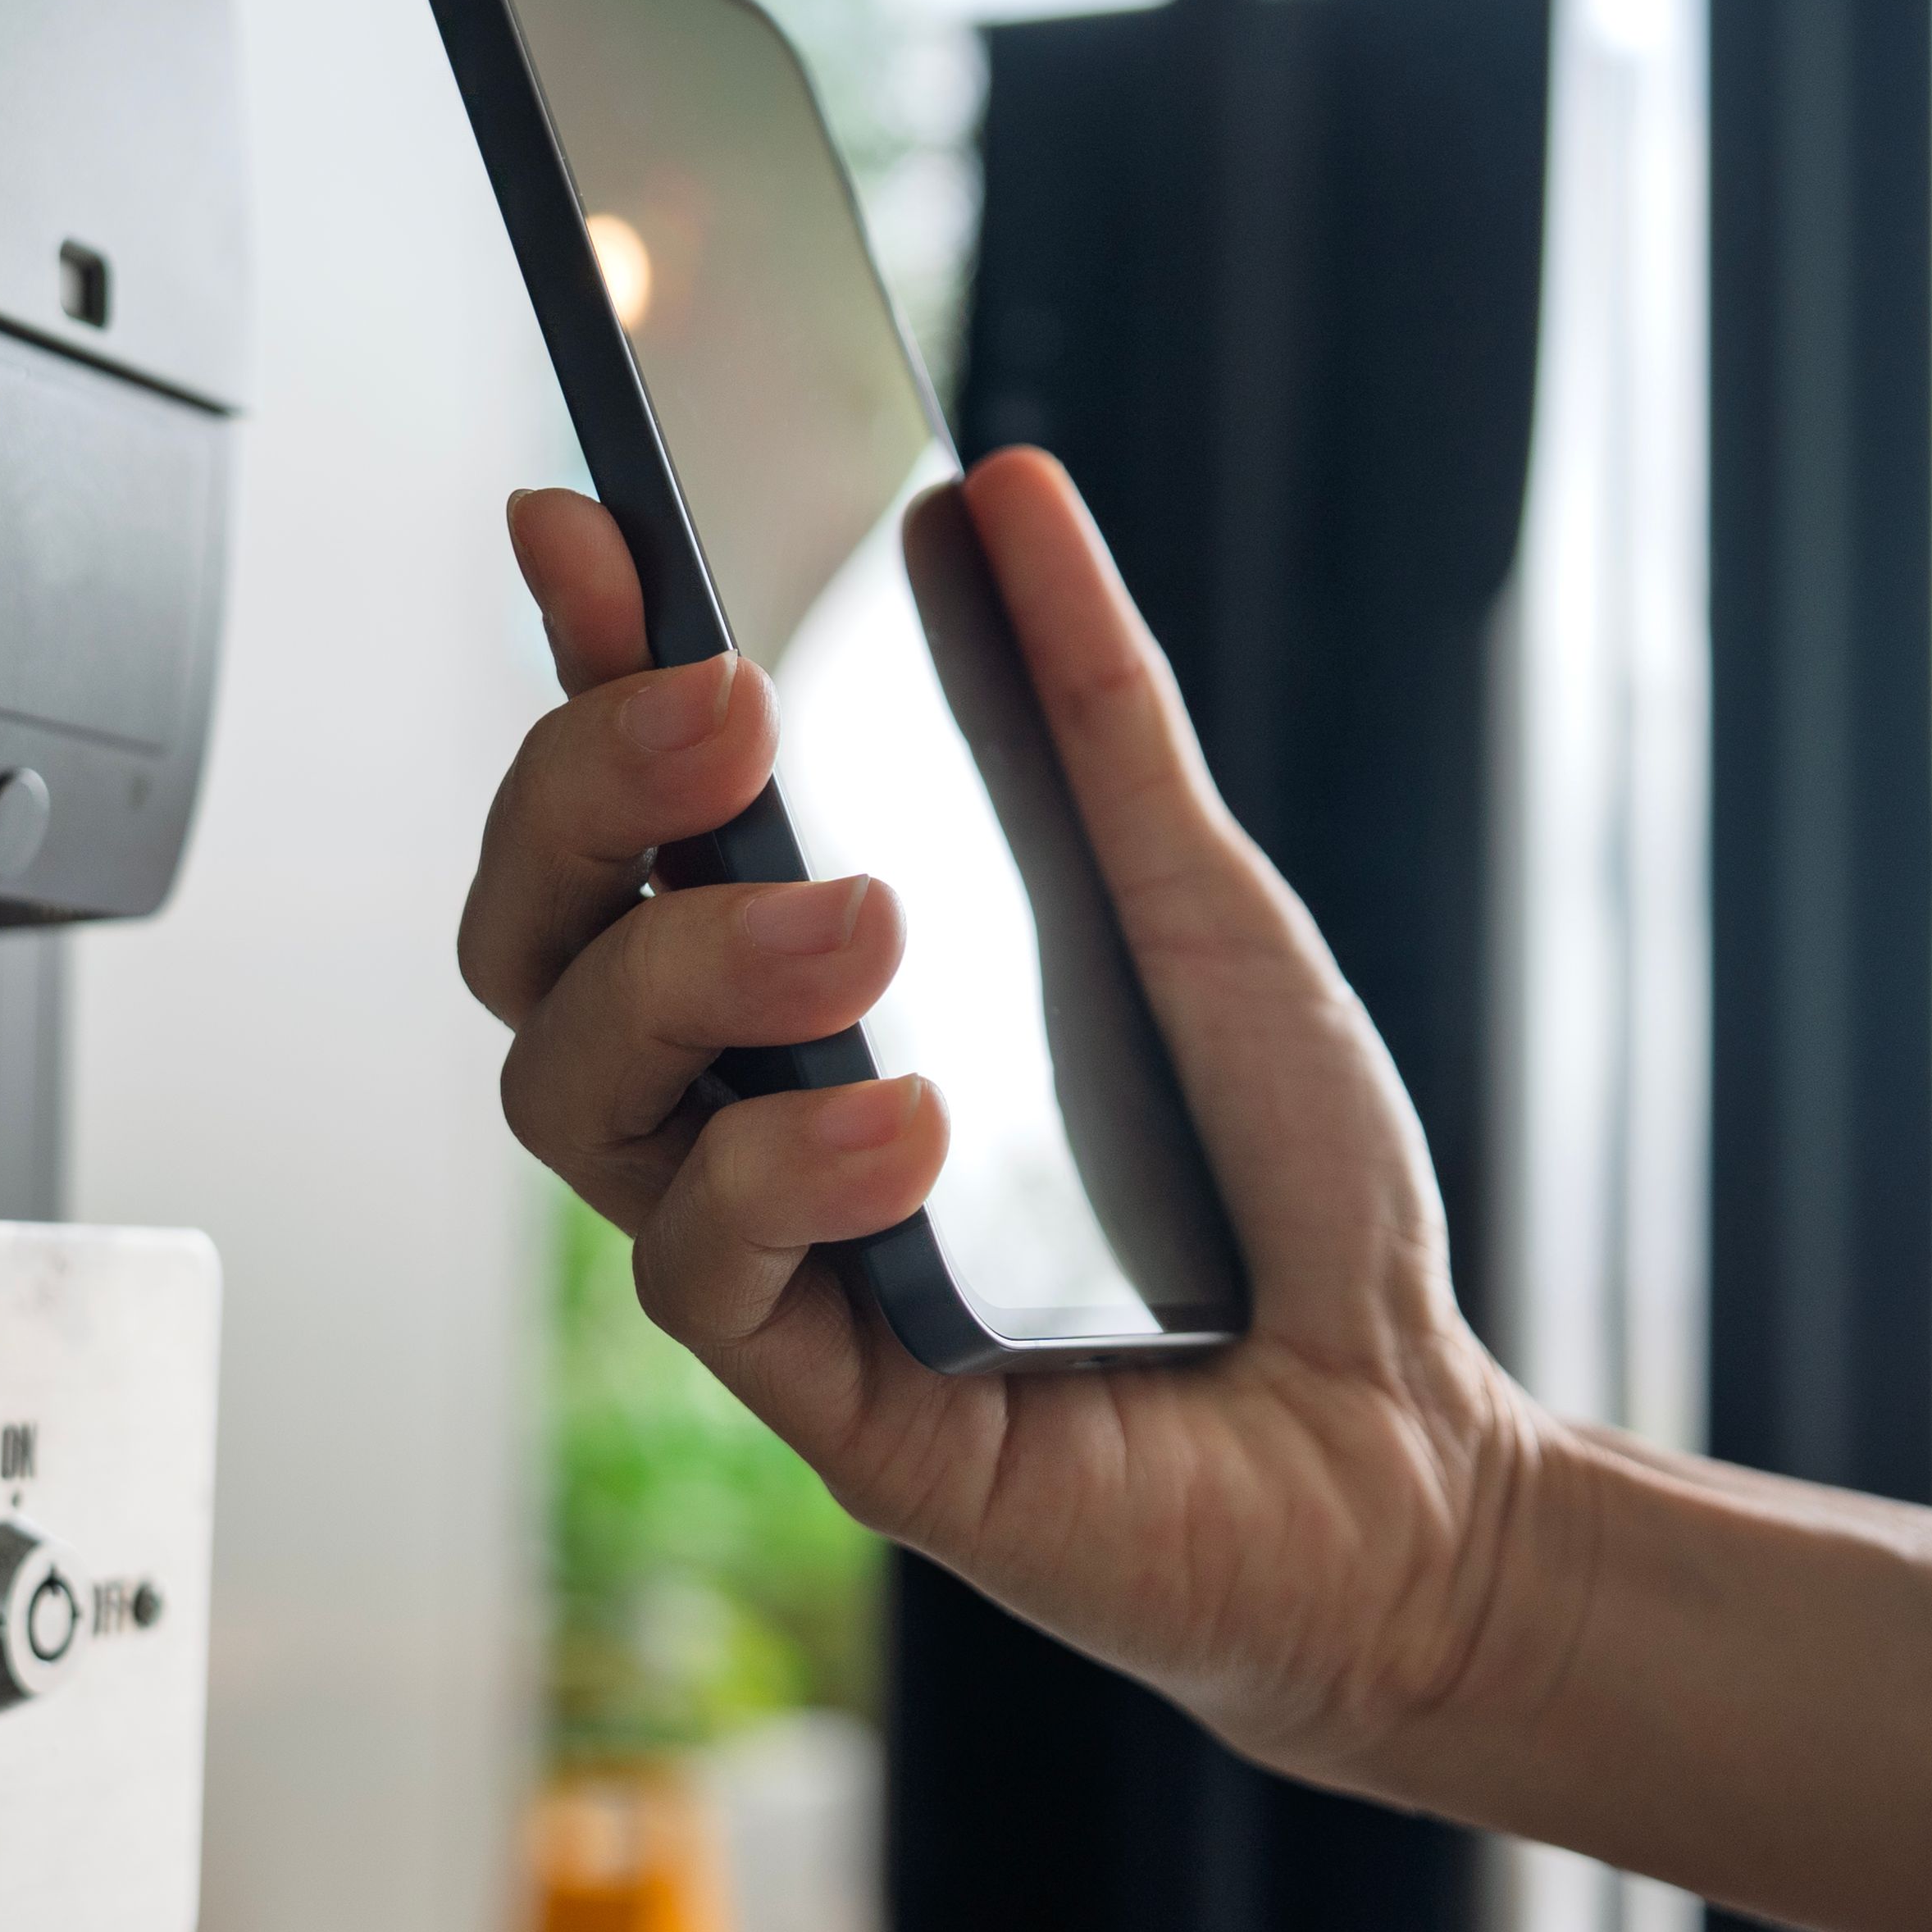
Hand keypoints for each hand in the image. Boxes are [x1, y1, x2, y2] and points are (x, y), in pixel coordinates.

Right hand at [464, 449, 1558, 1780]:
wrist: (1396, 1436)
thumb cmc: (1280, 1185)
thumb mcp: (1204, 901)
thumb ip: (1093, 710)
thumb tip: (1008, 495)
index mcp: (810, 968)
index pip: (628, 803)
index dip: (575, 665)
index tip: (585, 523)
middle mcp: (748, 1096)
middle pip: (535, 936)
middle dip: (581, 790)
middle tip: (729, 710)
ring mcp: (768, 1245)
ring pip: (572, 1093)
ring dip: (686, 967)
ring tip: (860, 919)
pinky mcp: (818, 1393)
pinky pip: (699, 1268)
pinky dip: (785, 1167)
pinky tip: (909, 1120)